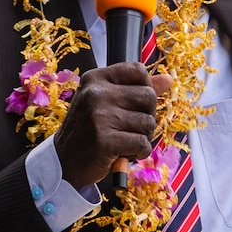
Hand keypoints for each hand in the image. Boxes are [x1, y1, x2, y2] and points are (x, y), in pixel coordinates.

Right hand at [53, 63, 172, 188]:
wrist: (63, 162)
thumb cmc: (89, 130)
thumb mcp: (106, 102)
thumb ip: (135, 89)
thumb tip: (168, 79)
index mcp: (96, 79)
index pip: (138, 70)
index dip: (146, 87)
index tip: (136, 103)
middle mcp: (96, 93)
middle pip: (149, 96)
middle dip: (147, 115)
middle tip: (131, 127)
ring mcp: (100, 116)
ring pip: (148, 122)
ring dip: (143, 136)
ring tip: (125, 140)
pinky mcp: (105, 140)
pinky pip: (143, 143)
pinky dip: (140, 152)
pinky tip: (125, 152)